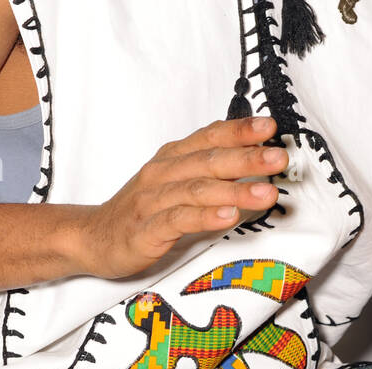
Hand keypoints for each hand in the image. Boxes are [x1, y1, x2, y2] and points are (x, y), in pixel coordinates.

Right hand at [79, 116, 288, 278]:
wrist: (93, 238)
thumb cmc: (142, 211)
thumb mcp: (174, 183)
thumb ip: (208, 171)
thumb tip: (253, 160)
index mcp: (172, 159)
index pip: (209, 137)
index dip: (239, 131)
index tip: (270, 127)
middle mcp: (162, 174)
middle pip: (209, 161)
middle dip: (247, 158)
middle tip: (278, 158)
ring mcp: (152, 201)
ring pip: (197, 190)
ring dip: (234, 189)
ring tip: (265, 192)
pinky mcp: (146, 230)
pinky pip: (178, 221)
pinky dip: (205, 217)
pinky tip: (228, 216)